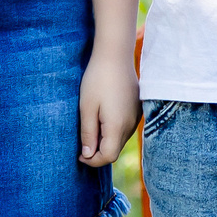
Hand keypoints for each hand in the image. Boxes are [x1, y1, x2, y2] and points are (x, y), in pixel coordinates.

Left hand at [78, 49, 137, 165]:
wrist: (115, 55)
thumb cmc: (97, 79)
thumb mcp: (87, 108)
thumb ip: (88, 133)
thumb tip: (88, 155)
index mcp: (117, 126)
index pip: (108, 157)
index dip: (93, 161)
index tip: (79, 155)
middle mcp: (131, 125)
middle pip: (115, 151)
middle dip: (98, 153)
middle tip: (82, 145)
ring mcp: (136, 117)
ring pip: (120, 140)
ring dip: (106, 142)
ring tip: (91, 130)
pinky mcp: (137, 110)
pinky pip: (125, 129)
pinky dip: (113, 132)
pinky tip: (102, 119)